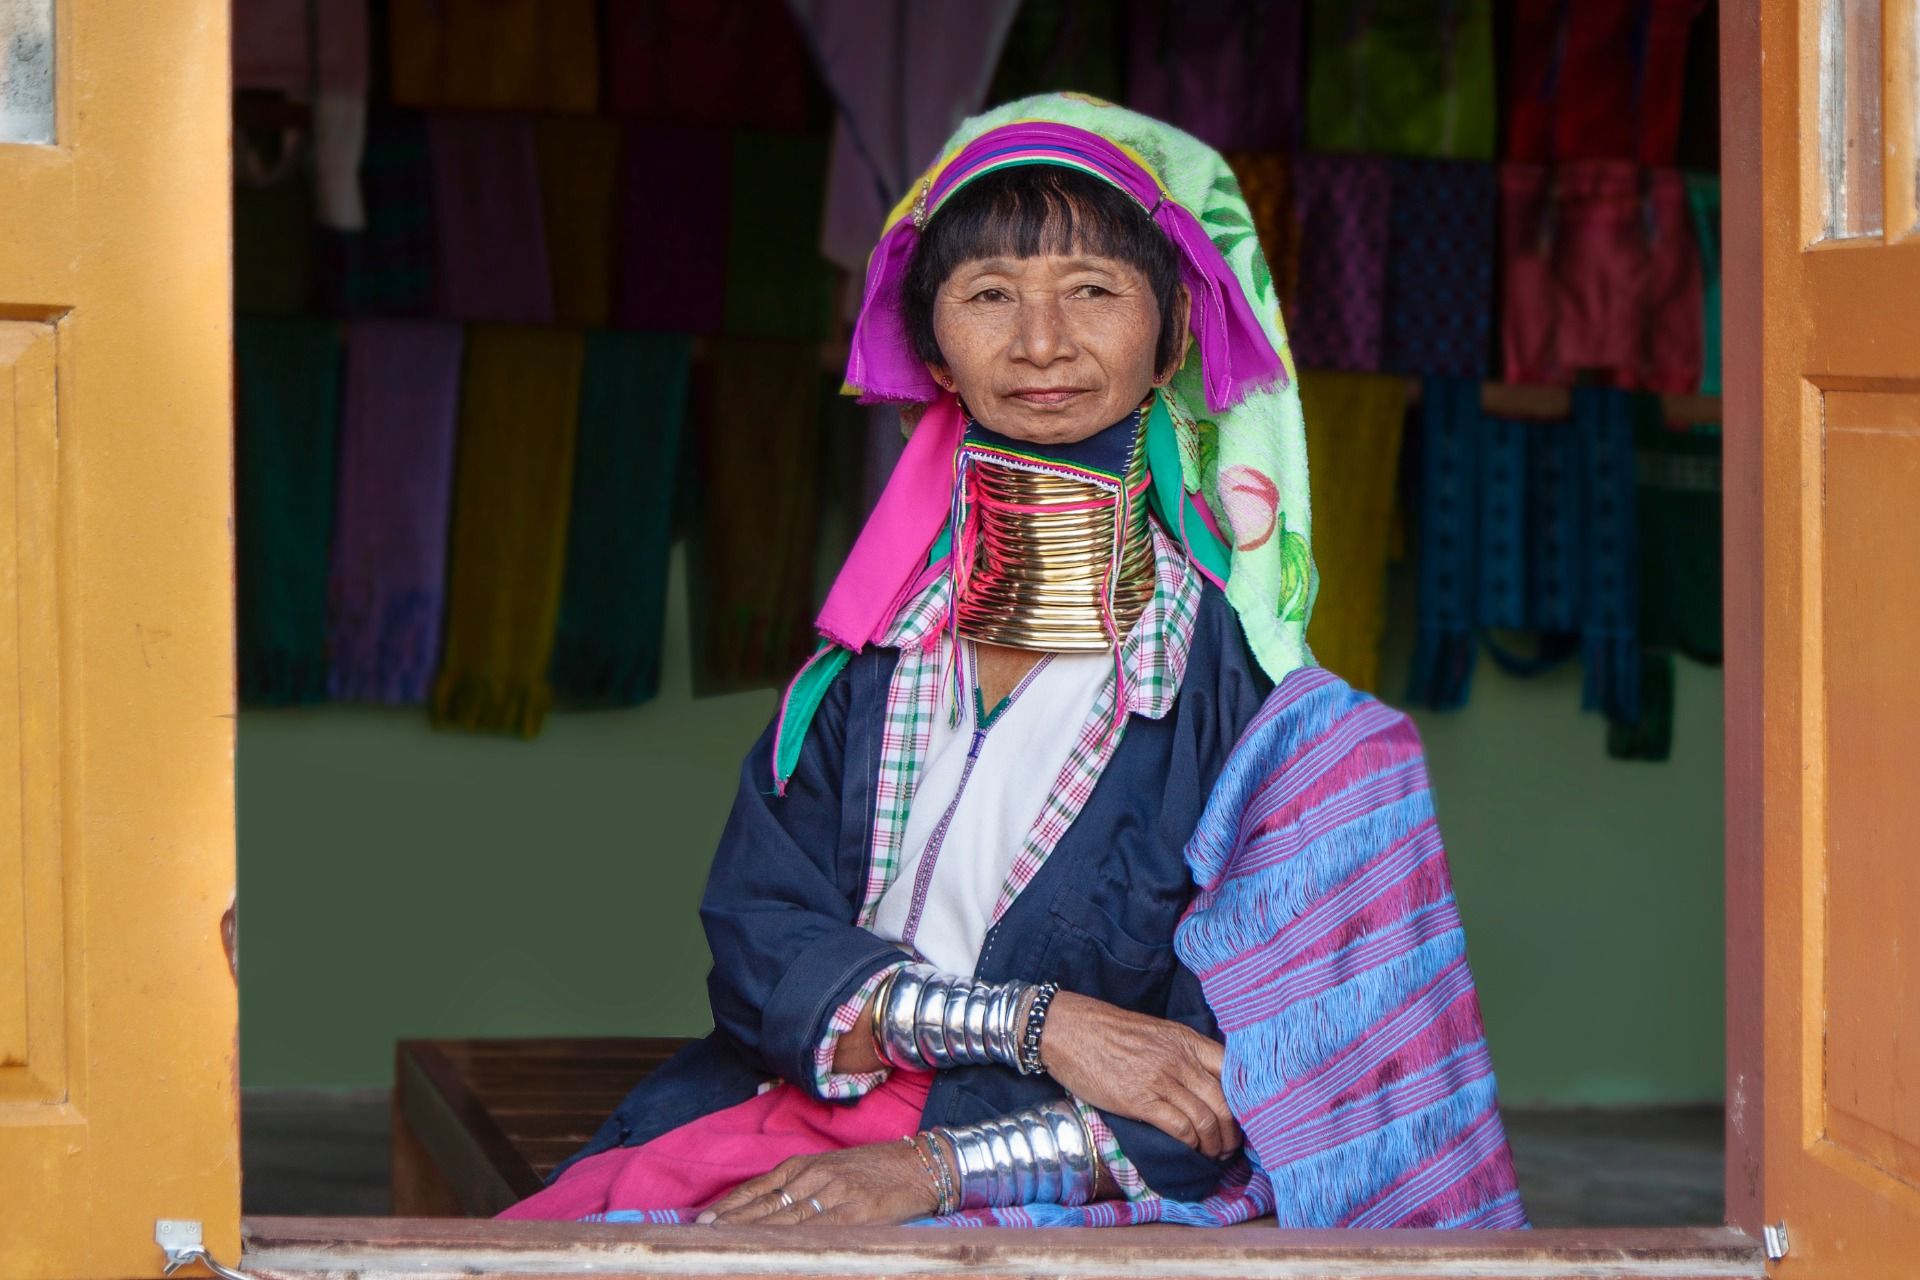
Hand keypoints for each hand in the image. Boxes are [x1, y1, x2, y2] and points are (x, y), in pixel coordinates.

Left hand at [697, 1140, 938, 1226]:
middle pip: (765, 1204)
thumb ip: (802, 1185)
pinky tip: (773, 1249)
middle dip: (733, 1223)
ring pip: (784, 1219)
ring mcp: (834, 1195)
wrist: (921, 1166)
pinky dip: (792, 1242)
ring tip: (726, 1246)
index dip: (732, 1205)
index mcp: (807, 1164)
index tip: (705, 1220)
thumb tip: (769, 1209)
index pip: (759, 1188)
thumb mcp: (833, 1169)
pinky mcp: (854, 1215)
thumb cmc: (876, 1170)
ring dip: (753, 1234)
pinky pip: (817, 1231)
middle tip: (702, 1238)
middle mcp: (815, 1176)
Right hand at [1037, 991, 1240, 1159]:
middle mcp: (1180, 1059)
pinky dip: (1192, 1145)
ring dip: (1215, 1144)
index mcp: (1186, 1040)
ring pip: (1206, 1119)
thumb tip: (1204, 1081)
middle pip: (1225, 1102)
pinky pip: (1180, 1128)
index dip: (1245, 1098)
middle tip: (1231, 1146)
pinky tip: (1192, 1151)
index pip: (1233, 1070)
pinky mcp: (1141, 1100)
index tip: (1244, 1116)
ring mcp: (1161, 1079)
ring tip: (1214, 1154)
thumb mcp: (1156, 1033)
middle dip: (1234, 1131)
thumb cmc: (1108, 1032)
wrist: (1069, 1030)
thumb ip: (1182, 1053)